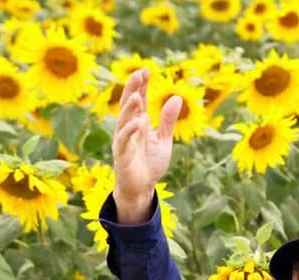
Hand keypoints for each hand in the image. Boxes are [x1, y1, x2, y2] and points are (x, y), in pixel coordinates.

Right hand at [112, 68, 182, 224]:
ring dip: (129, 108)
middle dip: (133, 89)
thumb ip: (167, 120)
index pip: (139, 99)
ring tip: (136, 95)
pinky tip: (138, 122)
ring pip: (123, 120)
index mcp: (139, 122)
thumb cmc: (150, 163)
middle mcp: (129, 128)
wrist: (141, 188)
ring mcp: (124, 141)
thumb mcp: (163, 140)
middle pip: (129, 105)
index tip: (146, 70)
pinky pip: (124, 141)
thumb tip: (176, 97)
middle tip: (139, 74)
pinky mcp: (122, 155)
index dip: (141, 85)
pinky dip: (129, 131)